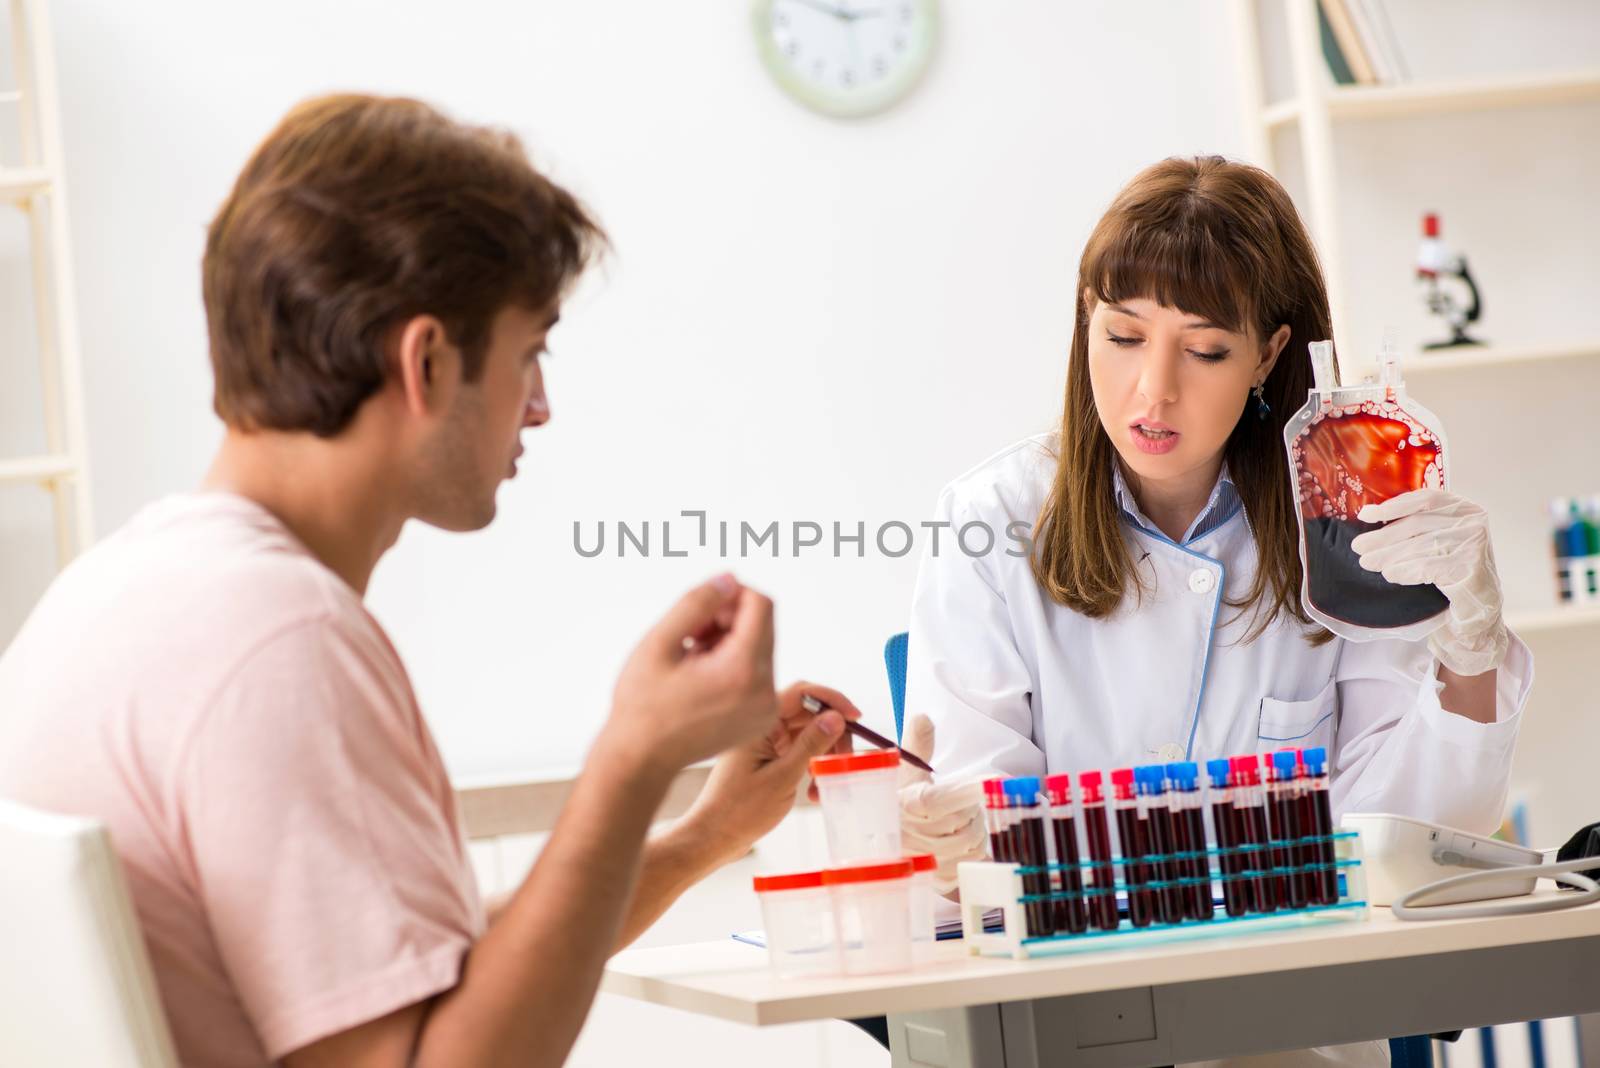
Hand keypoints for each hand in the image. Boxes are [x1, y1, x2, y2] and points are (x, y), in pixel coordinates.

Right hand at [605, 575, 778, 777]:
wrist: (641, 760)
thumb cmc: (642, 704)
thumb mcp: (659, 643)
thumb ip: (697, 602)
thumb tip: (731, 578)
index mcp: (743, 671)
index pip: (761, 605)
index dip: (730, 595)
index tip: (697, 611)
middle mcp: (764, 692)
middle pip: (762, 625)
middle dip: (727, 618)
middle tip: (687, 635)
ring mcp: (766, 709)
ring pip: (760, 646)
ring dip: (728, 640)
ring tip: (690, 657)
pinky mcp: (762, 719)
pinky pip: (759, 672)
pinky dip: (734, 663)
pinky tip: (700, 676)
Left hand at [682, 682, 862, 866]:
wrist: (713, 836)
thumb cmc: (738, 811)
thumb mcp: (782, 778)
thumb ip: (810, 744)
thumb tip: (836, 717)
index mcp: (760, 724)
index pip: (801, 694)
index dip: (832, 700)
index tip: (854, 717)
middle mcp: (762, 727)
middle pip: (808, 714)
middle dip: (832, 733)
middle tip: (846, 757)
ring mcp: (765, 743)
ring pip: (806, 734)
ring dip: (823, 754)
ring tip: (826, 781)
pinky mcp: (767, 758)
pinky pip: (798, 752)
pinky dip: (812, 766)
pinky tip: (814, 789)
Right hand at [897, 715, 985, 892]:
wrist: (875, 841)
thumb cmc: (895, 802)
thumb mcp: (903, 772)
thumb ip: (917, 743)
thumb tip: (923, 717)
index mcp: (911, 803)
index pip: (949, 796)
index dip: (977, 788)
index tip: (1002, 779)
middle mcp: (918, 834)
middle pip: (969, 819)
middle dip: (971, 809)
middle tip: (956, 804)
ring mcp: (928, 859)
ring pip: (975, 841)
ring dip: (974, 830)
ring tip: (952, 823)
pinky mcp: (938, 878)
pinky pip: (973, 861)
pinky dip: (973, 850)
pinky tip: (954, 842)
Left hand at [1353, 490, 1507, 675]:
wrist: (1480, 607)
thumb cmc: (1453, 571)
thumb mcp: (1437, 541)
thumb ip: (1414, 526)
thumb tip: (1368, 514)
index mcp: (1464, 508)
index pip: (1424, 499)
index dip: (1393, 506)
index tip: (1365, 515)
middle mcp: (1473, 521)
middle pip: (1417, 525)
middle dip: (1383, 537)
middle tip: (1358, 547)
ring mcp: (1474, 543)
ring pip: (1420, 546)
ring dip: (1388, 556)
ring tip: (1367, 563)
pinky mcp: (1471, 566)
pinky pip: (1428, 566)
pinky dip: (1405, 570)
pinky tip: (1390, 574)